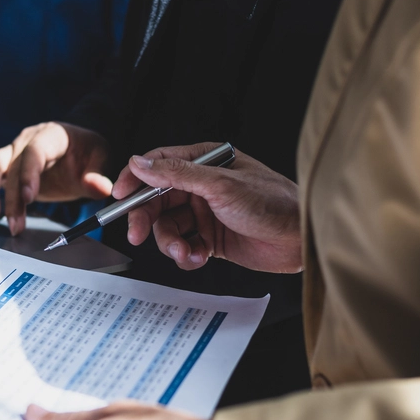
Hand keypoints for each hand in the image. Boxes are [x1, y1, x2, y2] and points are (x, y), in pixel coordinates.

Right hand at [0, 122, 111, 235]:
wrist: (78, 147)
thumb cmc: (87, 153)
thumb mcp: (100, 159)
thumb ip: (98, 175)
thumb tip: (101, 188)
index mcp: (50, 135)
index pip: (34, 151)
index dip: (29, 174)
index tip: (29, 198)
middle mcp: (26, 140)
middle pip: (3, 160)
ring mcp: (12, 151)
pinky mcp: (5, 165)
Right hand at [112, 143, 302, 272]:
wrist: (301, 239)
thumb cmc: (272, 203)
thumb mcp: (220, 185)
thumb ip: (177, 174)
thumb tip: (140, 163)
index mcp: (204, 162)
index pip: (158, 165)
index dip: (135, 181)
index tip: (118, 197)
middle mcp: (202, 185)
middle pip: (157, 200)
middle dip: (147, 219)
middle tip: (136, 235)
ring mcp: (206, 212)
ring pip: (168, 226)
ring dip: (171, 242)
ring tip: (186, 252)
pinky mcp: (212, 237)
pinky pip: (185, 245)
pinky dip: (187, 254)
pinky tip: (200, 257)